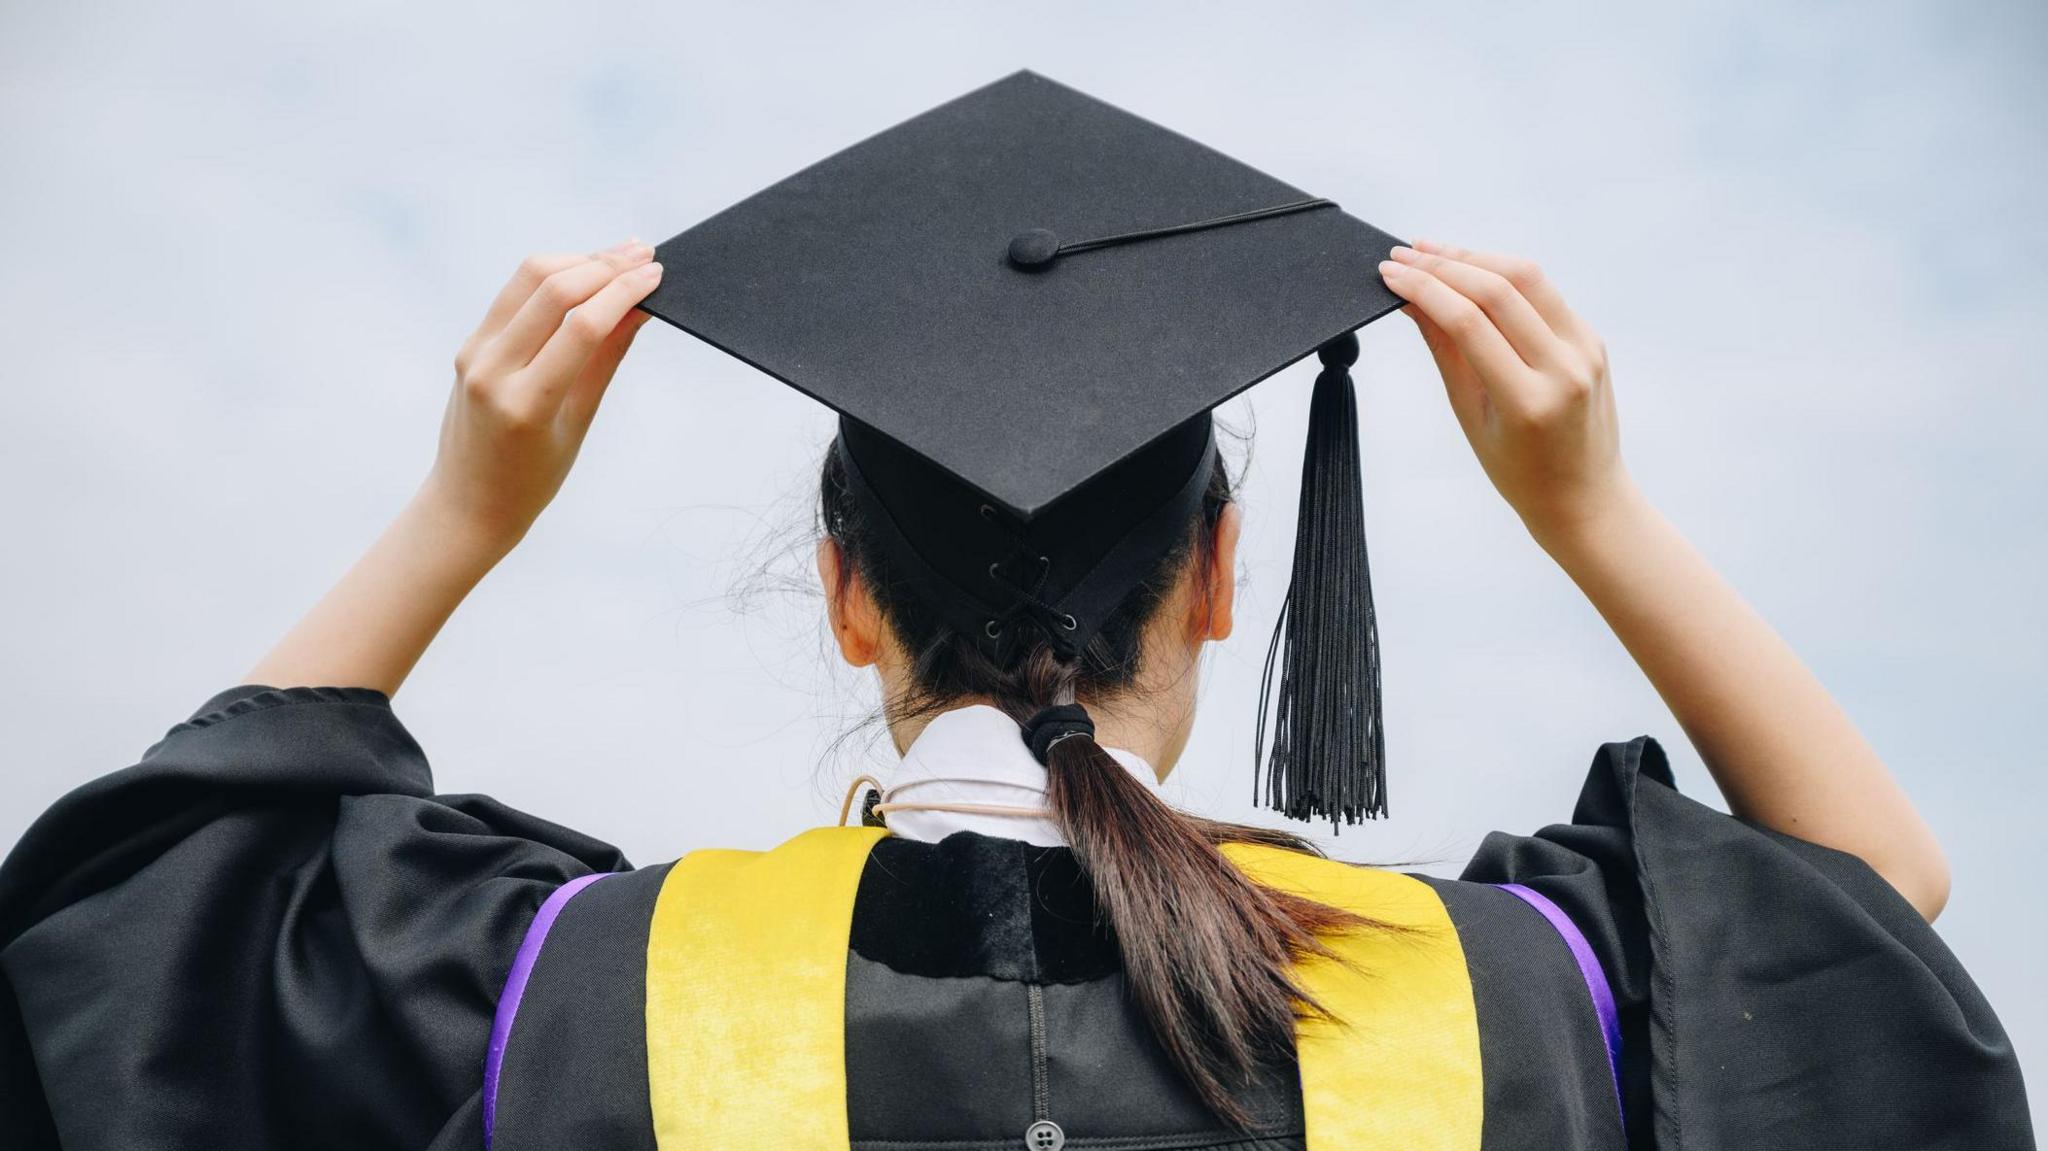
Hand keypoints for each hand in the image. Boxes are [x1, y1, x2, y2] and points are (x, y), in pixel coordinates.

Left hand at [424, 239, 663, 557]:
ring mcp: (474, 353)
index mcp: (526, 403)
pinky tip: (583, 273)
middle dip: (604, 265)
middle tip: (644, 255)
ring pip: (529, 279)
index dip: (623, 291)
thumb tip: (639, 307)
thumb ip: (606, 358)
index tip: (656, 274)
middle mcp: (492, 370)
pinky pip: (513, 294)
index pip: (582, 326)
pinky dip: (552, 276)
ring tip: (619, 257)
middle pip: (553, 290)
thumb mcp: (579, 423)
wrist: (468, 502)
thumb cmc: (533, 478)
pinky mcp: (469, 344)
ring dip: (578, 260)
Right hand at [1379, 241, 1626, 547]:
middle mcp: (1564, 368)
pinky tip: (1469, 270)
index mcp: (1529, 400)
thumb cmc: (1519, 470)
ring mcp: (1585, 349)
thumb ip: (1445, 351)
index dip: (1423, 288)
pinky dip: (1502, 273)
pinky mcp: (1591, 338)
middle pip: (1499, 288)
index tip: (1389, 273)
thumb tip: (1411, 299)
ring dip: (1473, 256)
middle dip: (1443, 263)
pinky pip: (1543, 292)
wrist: (1584, 496)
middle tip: (1402, 255)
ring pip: (1526, 276)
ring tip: (1430, 252)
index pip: (1469, 322)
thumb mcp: (1471, 416)